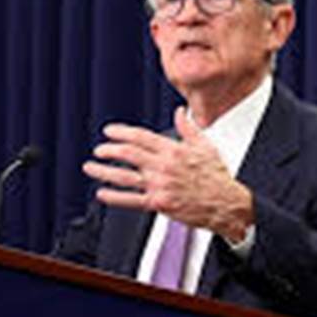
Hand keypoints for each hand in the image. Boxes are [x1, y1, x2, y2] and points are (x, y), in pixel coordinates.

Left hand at [83, 107, 253, 242]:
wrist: (225, 203)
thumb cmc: (217, 177)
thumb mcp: (206, 146)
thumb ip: (189, 128)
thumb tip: (180, 112)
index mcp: (174, 150)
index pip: (141, 137)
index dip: (122, 132)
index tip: (109, 131)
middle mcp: (164, 166)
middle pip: (129, 154)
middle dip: (109, 150)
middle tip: (100, 149)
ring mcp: (160, 185)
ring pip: (125, 176)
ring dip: (104, 171)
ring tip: (91, 167)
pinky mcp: (159, 203)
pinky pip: (131, 200)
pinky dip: (114, 197)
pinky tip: (102, 193)